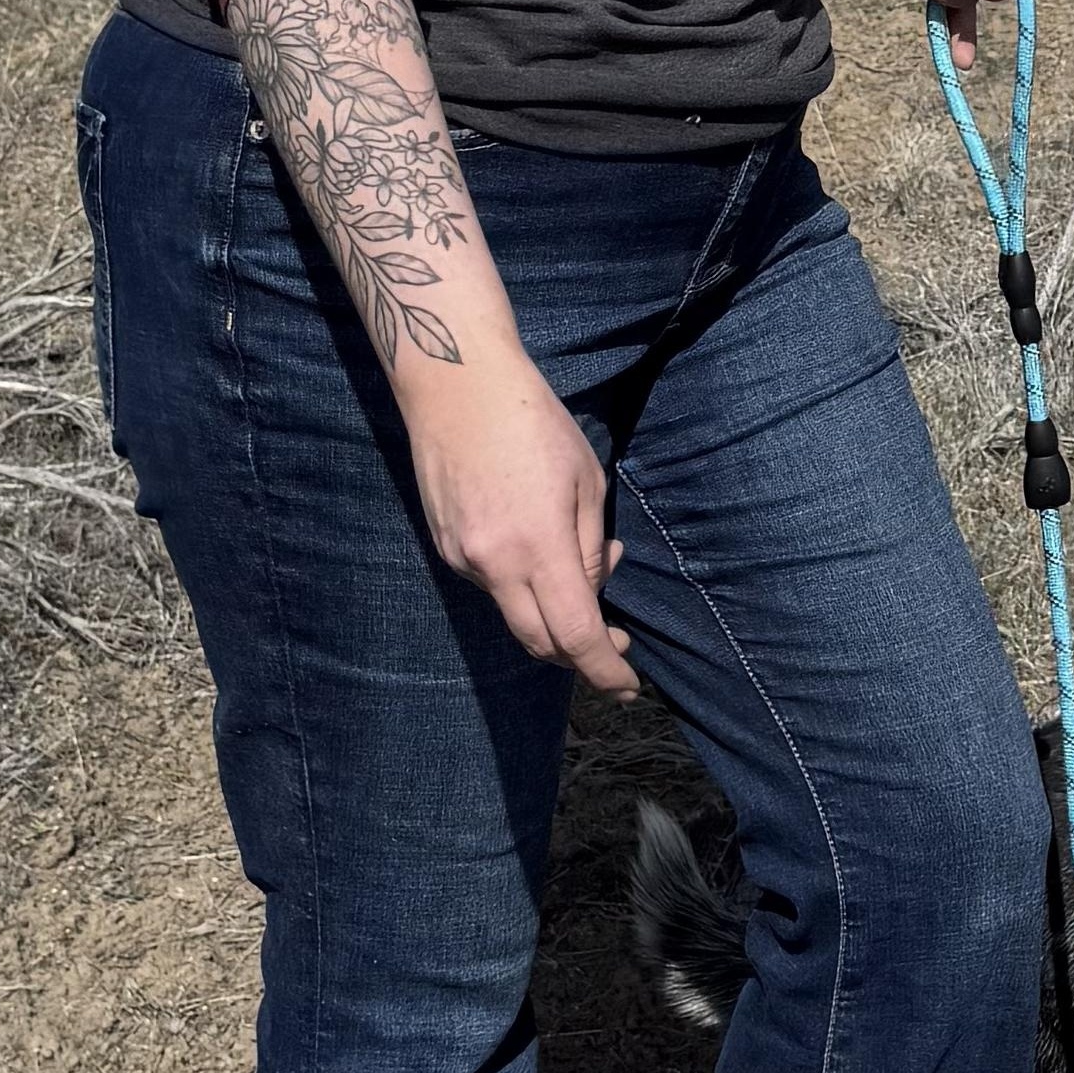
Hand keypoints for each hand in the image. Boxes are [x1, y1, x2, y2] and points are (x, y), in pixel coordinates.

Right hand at [401, 351, 636, 694]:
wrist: (455, 384)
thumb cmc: (533, 422)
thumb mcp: (586, 482)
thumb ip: (588, 548)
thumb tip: (592, 589)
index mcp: (537, 547)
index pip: (575, 635)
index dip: (604, 671)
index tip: (628, 687)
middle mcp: (492, 564)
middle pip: (540, 642)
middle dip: (580, 656)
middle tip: (614, 644)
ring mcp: (462, 559)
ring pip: (514, 614)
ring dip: (553, 612)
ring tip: (583, 563)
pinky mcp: (445, 547)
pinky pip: (492, 586)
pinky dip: (523, 584)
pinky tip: (541, 545)